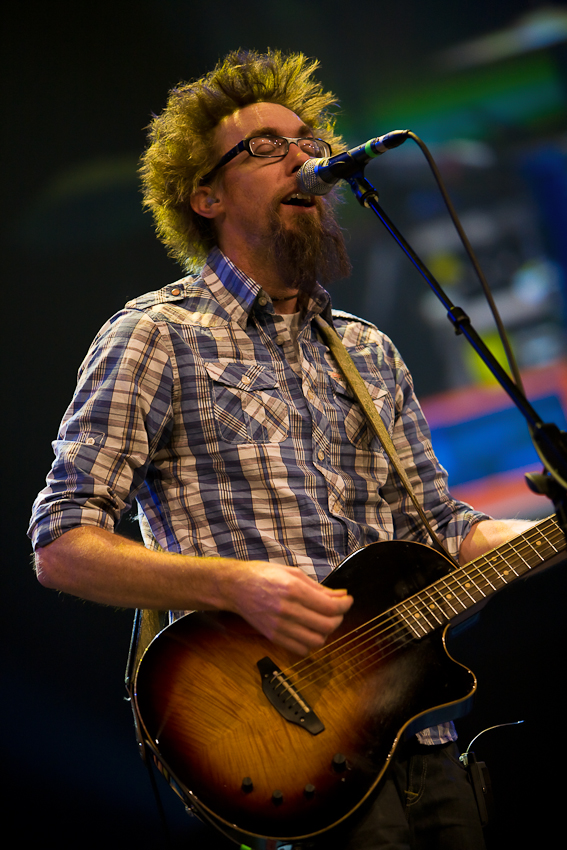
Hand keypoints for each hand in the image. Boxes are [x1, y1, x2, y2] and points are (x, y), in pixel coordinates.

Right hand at [227, 561, 352, 655]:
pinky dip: (310, 643)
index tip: (348, 601)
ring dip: (325, 633)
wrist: (236, 587)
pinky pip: (300, 650)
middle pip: (326, 626)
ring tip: (322, 621)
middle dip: (338, 618)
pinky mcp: (273, 637)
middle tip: (337, 611)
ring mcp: (279, 626)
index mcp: (293, 590)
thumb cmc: (264, 575)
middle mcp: (287, 610)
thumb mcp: (293, 573)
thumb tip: (341, 596)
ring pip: (316, 641)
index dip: (345, 605)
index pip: (330, 607)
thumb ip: (319, 588)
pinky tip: (308, 631)